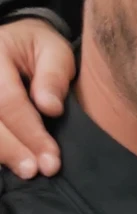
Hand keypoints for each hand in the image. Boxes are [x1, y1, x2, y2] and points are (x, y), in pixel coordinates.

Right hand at [0, 19, 74, 177]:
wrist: (16, 42)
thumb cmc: (38, 48)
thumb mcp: (55, 51)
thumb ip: (54, 75)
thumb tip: (50, 109)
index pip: (8, 101)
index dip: (29, 132)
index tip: (50, 157)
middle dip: (13, 149)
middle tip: (37, 170)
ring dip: (3, 155)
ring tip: (27, 172)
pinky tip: (10, 166)